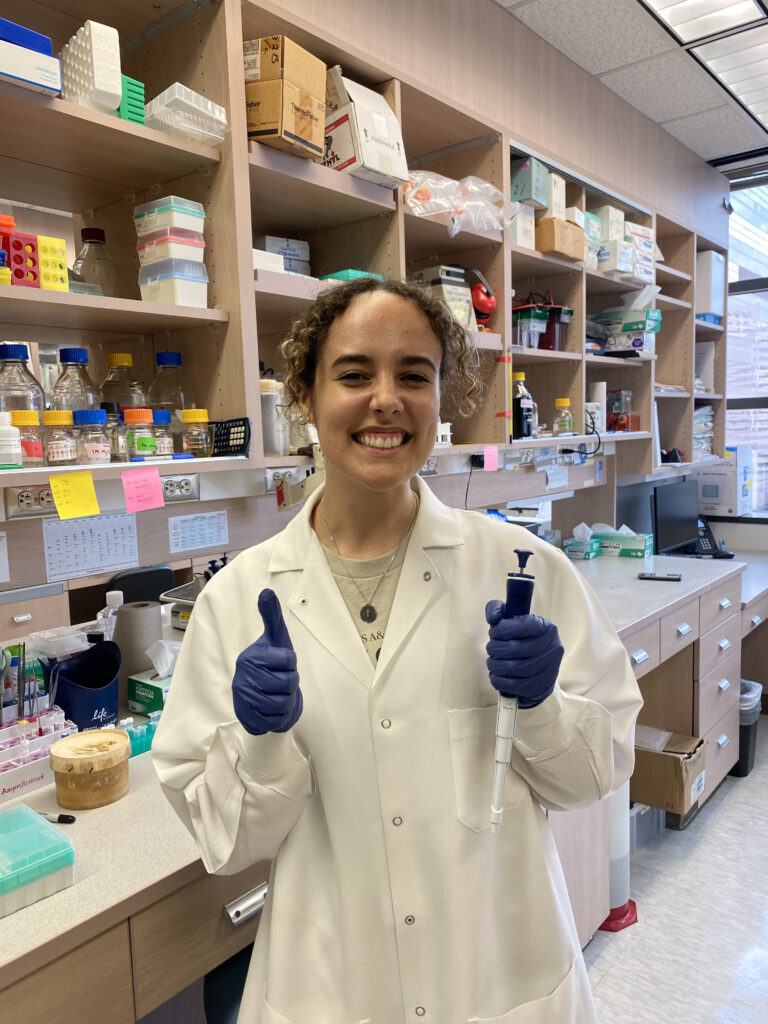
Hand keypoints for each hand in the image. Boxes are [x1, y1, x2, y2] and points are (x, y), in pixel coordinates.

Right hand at [232, 589, 301, 734]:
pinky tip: (272, 708)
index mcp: (250, 657)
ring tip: (278, 694)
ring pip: (284, 703)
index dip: (291, 664)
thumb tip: (266, 591)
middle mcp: (244, 678)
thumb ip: (272, 615)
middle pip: (288, 683)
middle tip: (281, 680)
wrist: (259, 695)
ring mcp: (244, 700)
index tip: (282, 663)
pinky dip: (279, 716)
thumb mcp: (275, 638)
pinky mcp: (248, 718)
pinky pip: (275, 720)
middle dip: (291, 683)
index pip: (289, 660)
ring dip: (287, 700)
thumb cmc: (272, 662)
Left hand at [485, 602, 563, 707]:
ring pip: (512, 668)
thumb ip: (498, 610)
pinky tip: (496, 675)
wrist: (541, 668)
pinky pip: (513, 685)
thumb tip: (493, 618)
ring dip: (494, 665)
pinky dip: (499, 680)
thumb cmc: (523, 640)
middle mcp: (551, 647)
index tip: (494, 634)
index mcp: (546, 627)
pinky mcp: (541, 686)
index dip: (498, 631)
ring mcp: (549, 669)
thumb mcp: (514, 620)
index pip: (516, 627)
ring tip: (493, 662)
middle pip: (513, 649)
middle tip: (492, 650)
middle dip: (494, 649)